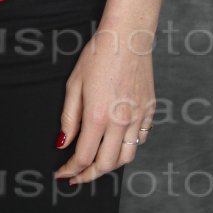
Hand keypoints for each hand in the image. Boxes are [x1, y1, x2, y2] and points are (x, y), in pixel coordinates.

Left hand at [54, 23, 155, 185]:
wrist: (127, 37)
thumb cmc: (97, 56)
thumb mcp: (74, 85)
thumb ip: (69, 119)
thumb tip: (63, 144)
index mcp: (98, 117)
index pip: (84, 157)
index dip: (71, 170)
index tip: (62, 173)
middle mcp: (121, 122)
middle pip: (107, 164)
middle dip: (89, 175)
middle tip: (76, 175)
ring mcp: (139, 117)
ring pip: (127, 156)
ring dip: (110, 165)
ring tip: (96, 163)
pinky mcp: (150, 110)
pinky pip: (141, 139)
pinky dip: (128, 147)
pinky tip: (116, 142)